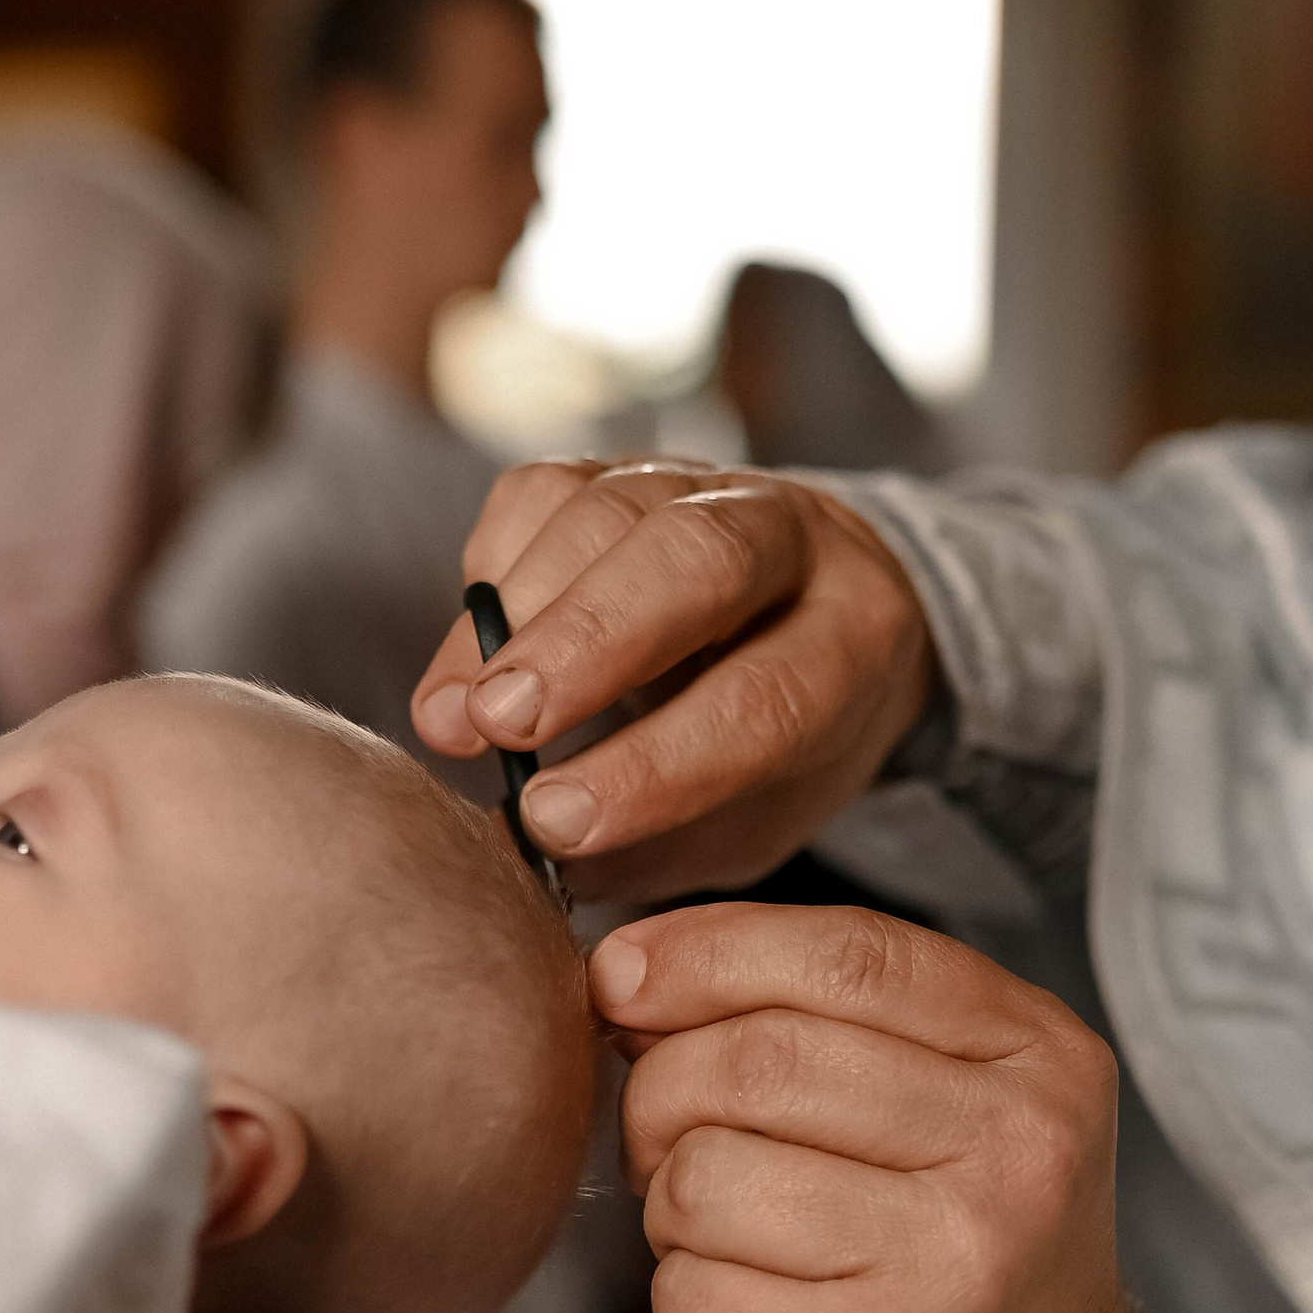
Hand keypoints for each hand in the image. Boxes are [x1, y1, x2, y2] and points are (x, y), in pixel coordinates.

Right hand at [409, 461, 934, 898]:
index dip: (656, 763)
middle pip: (695, 562)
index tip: (555, 821)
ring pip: (606, 516)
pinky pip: (542, 492)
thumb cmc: (777, 744)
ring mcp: (702, 487)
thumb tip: (542, 846)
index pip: (764, 698)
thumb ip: (663, 840)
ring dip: (512, 618)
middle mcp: (791, 539)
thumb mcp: (757, 818)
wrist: (811, 610)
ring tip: (456, 715)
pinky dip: (492, 572)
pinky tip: (474, 654)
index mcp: (856, 638)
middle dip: (585, 644)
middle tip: (501, 725)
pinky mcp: (619, 466)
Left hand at [604, 905, 1131, 1312]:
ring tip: (739, 1247)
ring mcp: (940, 1275)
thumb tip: (626, 974)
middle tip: (666, 1141)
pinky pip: (683, 1296)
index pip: (847, 955)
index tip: (622, 972)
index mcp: (1043, 1065)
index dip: (705, 949)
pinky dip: (685, 1311)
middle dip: (663, 1092)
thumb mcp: (958, 1105)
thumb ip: (826, 1017)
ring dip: (674, 1213)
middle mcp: (1013, 1163)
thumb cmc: (959, 1262)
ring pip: (700, 1176)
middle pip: (753, 1059)